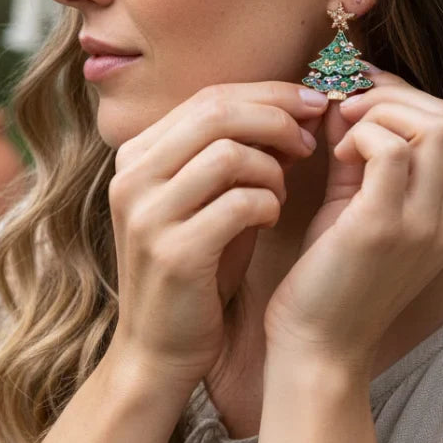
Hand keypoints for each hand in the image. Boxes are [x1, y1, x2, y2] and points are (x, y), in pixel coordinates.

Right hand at [107, 81, 325, 389]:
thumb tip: (289, 112)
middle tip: (310, 138)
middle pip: (216, 113)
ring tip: (280, 192)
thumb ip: (233, 155)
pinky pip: (239, 203)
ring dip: (272, 168)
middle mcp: (132, 177)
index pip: (207, 98)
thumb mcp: (204, 200)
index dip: (267, 95)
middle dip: (277, 117)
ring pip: (229, 154)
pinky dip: (268, 204)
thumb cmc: (195, 267)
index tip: (309, 103)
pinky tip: (269, 219)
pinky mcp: (173, 253)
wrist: (159, 347)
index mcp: (137, 156)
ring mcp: (147, 215)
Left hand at [262, 65, 442, 370]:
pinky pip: (391, 150)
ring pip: (432, 125)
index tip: (358, 93)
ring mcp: (428, 223)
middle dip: (392, 96)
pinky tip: (336, 156)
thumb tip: (344, 98)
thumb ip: (360, 151)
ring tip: (342, 136)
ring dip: (379, 113)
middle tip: (346, 107)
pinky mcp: (389, 227)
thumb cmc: (333, 272)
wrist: (318, 343)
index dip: (403, 96)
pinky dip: (361, 136)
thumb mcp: (356, 203)